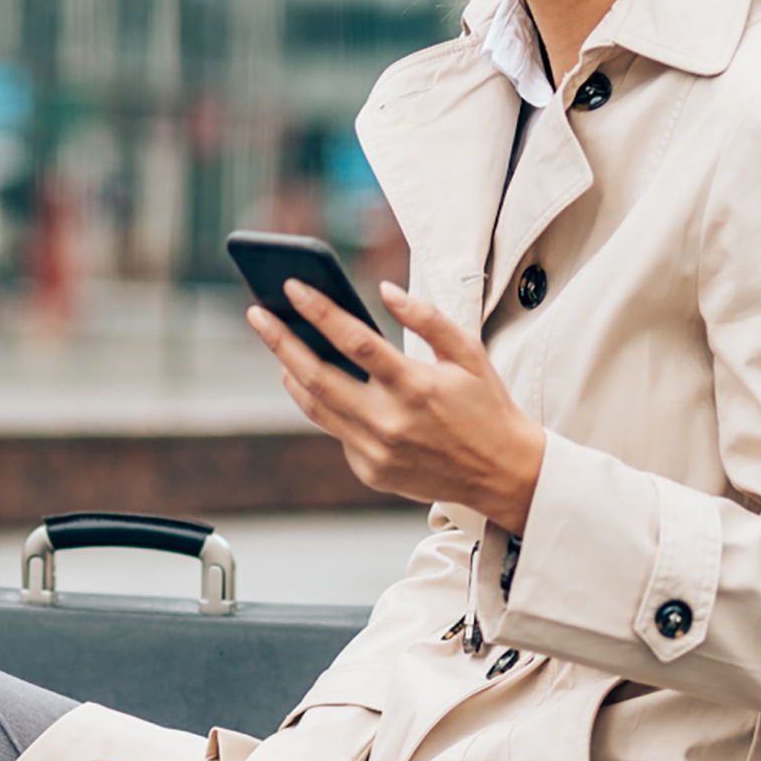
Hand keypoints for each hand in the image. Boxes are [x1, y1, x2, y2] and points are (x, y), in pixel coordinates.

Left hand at [248, 279, 544, 536]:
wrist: (503, 474)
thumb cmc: (486, 406)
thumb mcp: (469, 354)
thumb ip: (427, 318)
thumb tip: (385, 290)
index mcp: (415, 386)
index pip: (354, 341)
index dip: (319, 311)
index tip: (293, 287)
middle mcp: (390, 422)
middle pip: (317, 377)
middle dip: (280, 341)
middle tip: (257, 313)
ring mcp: (376, 451)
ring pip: (316, 408)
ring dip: (291, 374)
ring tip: (279, 347)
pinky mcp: (371, 471)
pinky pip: (338, 433)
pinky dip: (327, 407)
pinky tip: (323, 385)